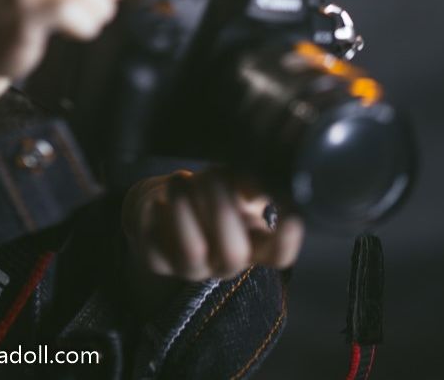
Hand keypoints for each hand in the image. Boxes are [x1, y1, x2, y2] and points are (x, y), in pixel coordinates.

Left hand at [122, 168, 303, 282]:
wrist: (162, 202)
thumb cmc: (207, 194)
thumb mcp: (235, 184)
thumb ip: (252, 182)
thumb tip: (264, 181)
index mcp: (252, 243)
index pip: (279, 255)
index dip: (287, 241)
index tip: (290, 217)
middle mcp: (223, 262)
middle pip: (234, 253)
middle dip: (222, 208)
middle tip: (212, 176)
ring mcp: (189, 267)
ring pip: (191, 251)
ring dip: (186, 207)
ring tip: (180, 180)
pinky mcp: (155, 260)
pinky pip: (153, 242)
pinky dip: (156, 212)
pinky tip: (158, 198)